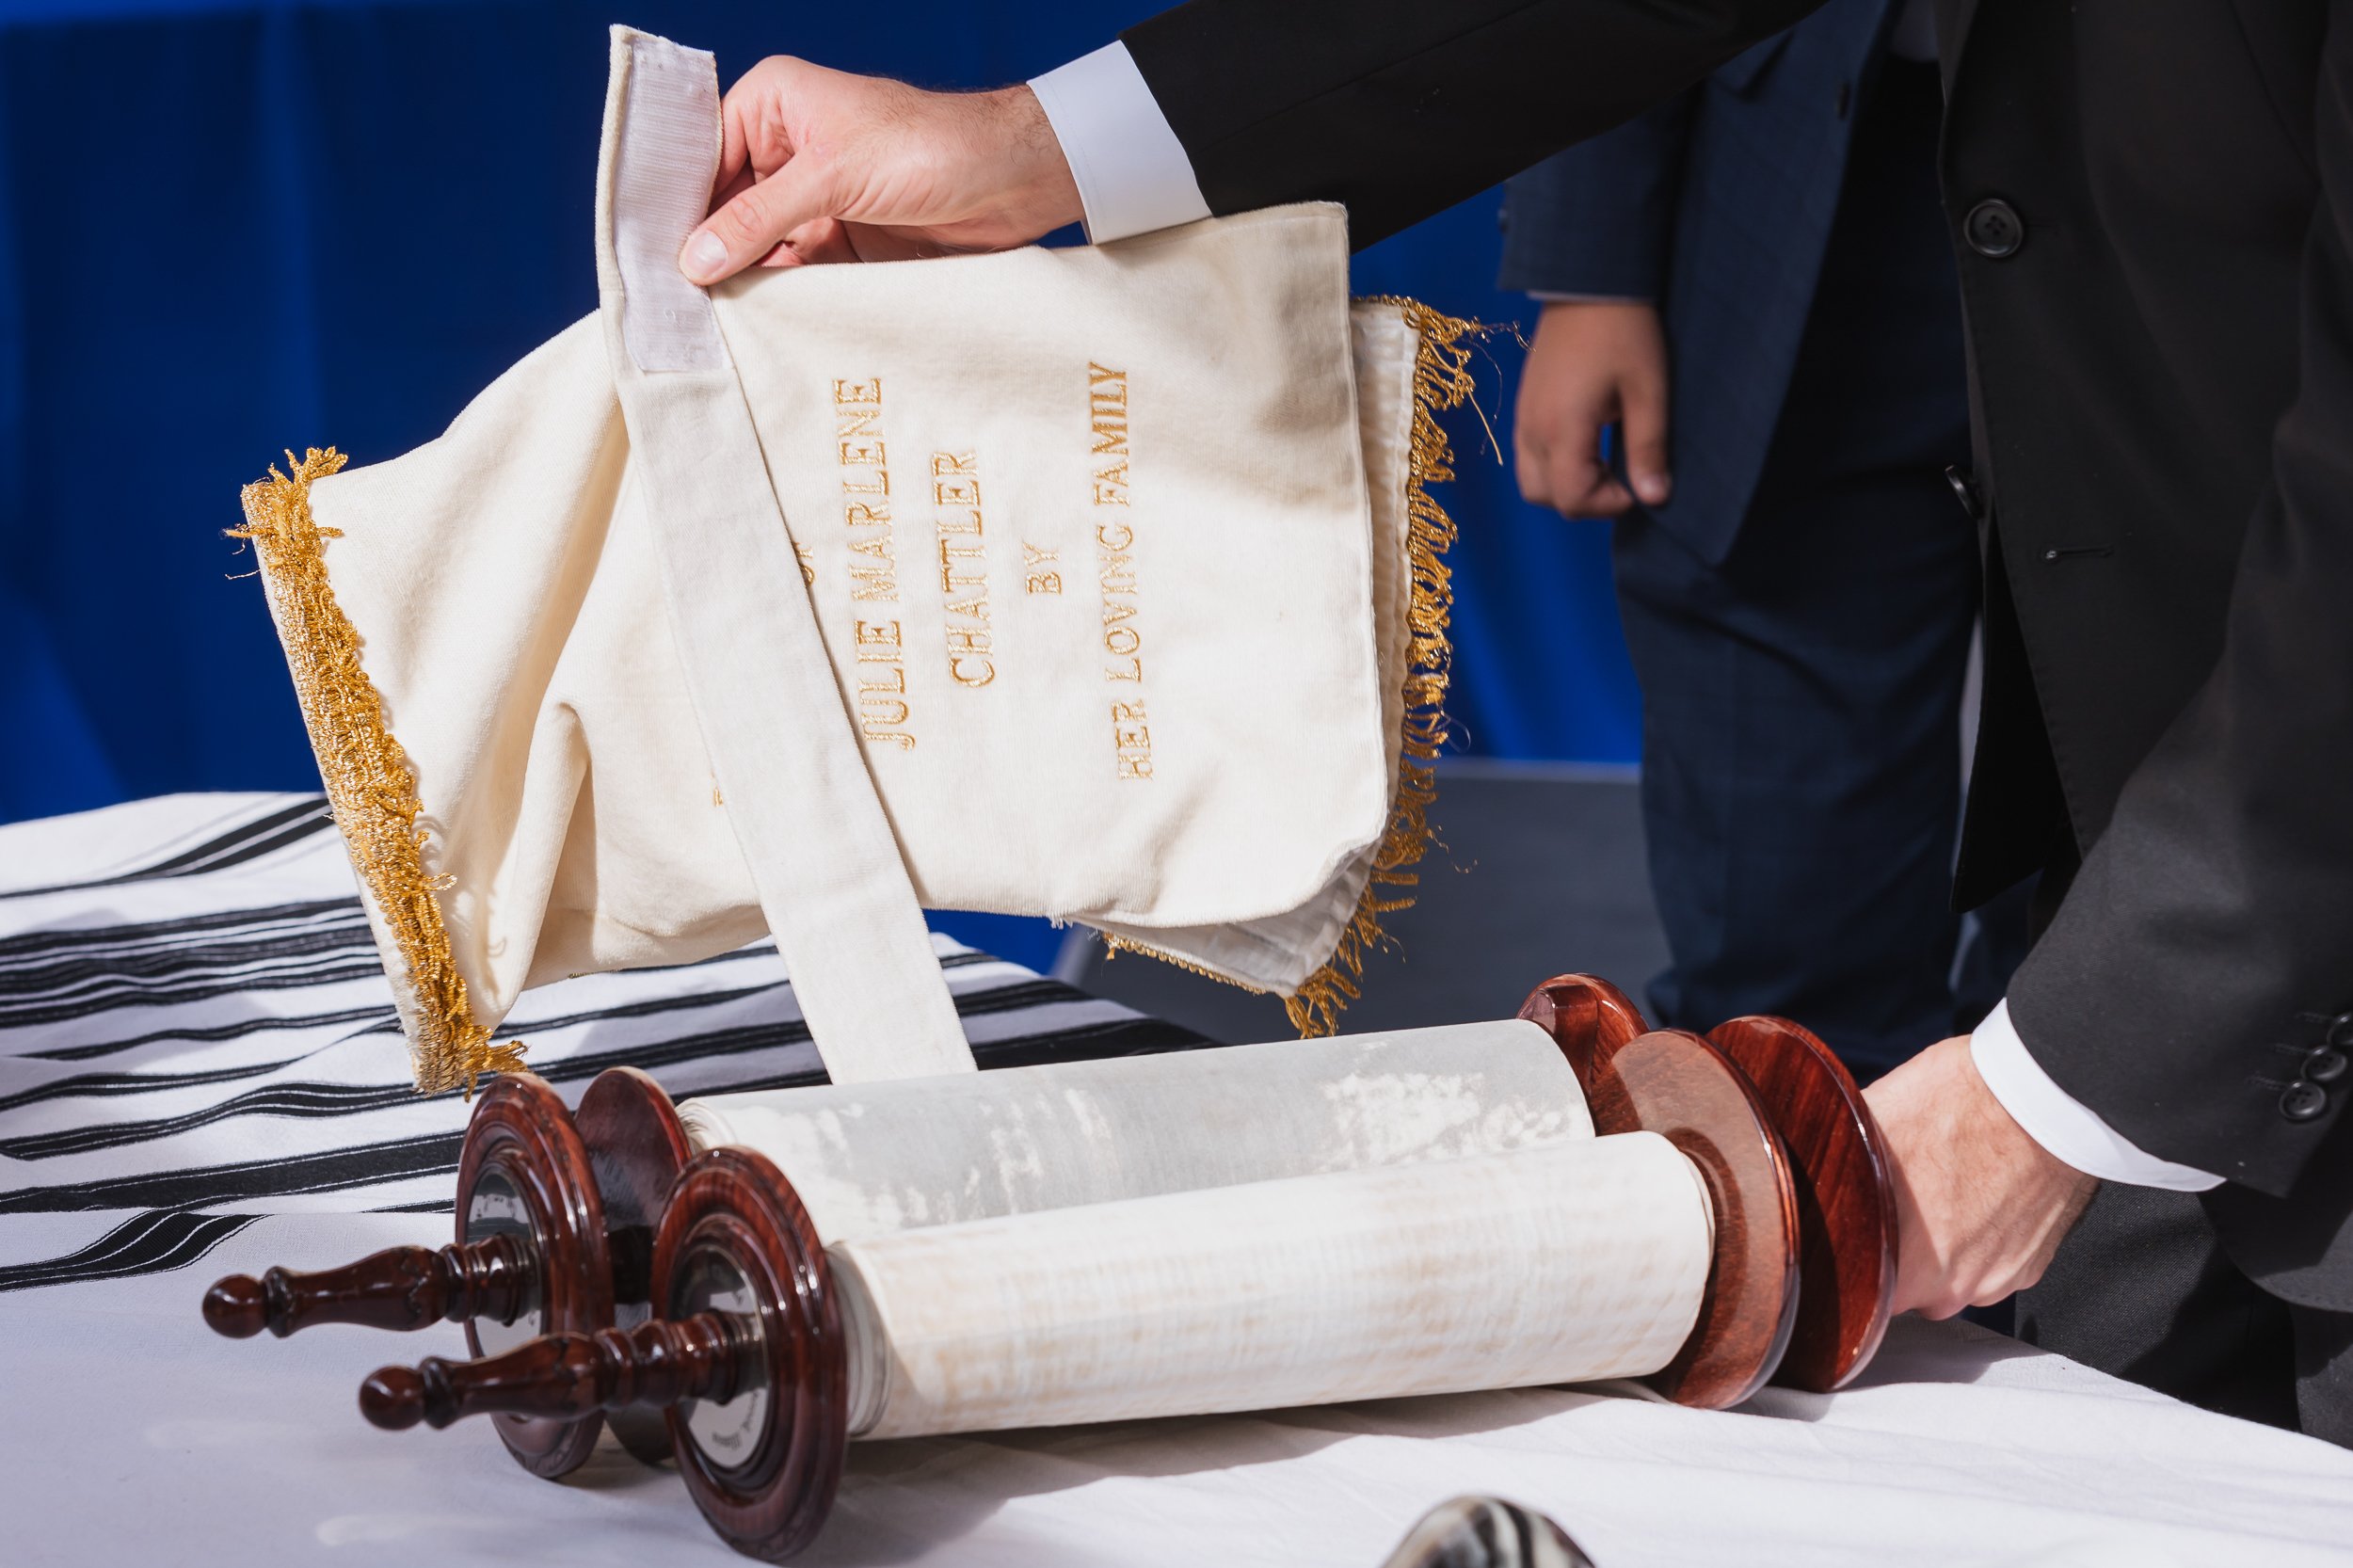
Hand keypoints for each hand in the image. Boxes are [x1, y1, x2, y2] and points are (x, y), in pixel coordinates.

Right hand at [678, 58, 1083, 285]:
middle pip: (724, 207)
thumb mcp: (834, 179)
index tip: (647, 256)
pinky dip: (780, 299)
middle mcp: (787, 148)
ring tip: (705, 324)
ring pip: (758, 246)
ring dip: (741, 282)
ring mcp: (814, 198)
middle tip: (669, 304)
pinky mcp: (843, 240)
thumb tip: (694, 260)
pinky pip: (796, 273)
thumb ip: (760, 220)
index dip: (677, 206)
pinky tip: (755, 327)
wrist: (1015, 182)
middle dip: (705, 251)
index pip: (703, 157)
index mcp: (774, 105)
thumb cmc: (930, 148)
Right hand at [1512, 300, 1671, 516]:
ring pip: (1531, 480)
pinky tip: (1587, 441)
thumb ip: (1648, 448)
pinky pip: (1528, 454)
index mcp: (1562, 428)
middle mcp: (1532, 429)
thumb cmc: (1624, 332)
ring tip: (1605, 460)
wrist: (1589, 282)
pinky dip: (1554, 464)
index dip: (1609, 504)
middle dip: (1585, 500)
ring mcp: (1523, 416)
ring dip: (1566, 484)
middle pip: (1545, 497)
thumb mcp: (1648, 392)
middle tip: (1622, 478)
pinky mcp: (1524, 404)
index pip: (1573, 498)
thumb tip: (1654, 497)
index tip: (1639, 485)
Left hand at [1863, 1035, 2099, 1318]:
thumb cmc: (1960, 1104)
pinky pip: (1988, 1265)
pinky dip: (1979, 1241)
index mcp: (1904, 1265)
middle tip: (1891, 1205)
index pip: (1857, 1293)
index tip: (1842, 1238)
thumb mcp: (1871, 1123)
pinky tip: (1974, 1196)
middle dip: (1892, 1254)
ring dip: (1939, 1249)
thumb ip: (1842, 1165)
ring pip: (1947, 1278)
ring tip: (1939, 1193)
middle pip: (1902, 1289)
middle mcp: (1952, 1287)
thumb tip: (1806, 1160)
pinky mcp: (2030, 1265)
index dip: (1845, 1264)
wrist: (2046, 1097)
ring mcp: (1996, 1279)